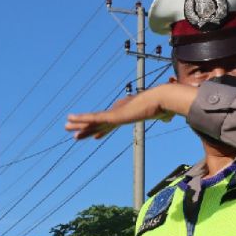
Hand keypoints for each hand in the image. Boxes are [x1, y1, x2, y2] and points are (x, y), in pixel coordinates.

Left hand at [65, 83, 197, 139]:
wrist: (161, 99)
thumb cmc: (163, 105)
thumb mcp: (162, 113)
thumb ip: (164, 114)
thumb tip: (171, 116)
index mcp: (125, 115)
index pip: (110, 125)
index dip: (100, 131)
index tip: (93, 136)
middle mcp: (117, 113)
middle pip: (97, 123)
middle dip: (84, 127)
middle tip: (71, 131)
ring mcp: (114, 113)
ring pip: (92, 119)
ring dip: (78, 123)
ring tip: (65, 125)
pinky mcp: (113, 114)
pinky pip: (94, 117)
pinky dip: (82, 118)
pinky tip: (71, 119)